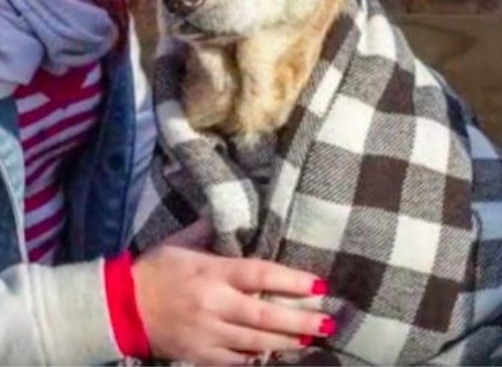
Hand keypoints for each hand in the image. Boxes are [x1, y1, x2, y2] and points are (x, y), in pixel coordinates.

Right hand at [133, 220, 333, 364]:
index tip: (319, 285)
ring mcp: (205, 333)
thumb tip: (235, 208)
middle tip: (327, 323)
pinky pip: (232, 361)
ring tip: (311, 340)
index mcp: (212, 273)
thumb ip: (210, 230)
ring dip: (285, 342)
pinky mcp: (196, 354)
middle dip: (299, 321)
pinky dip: (255, 359)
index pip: (261, 275)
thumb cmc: (154, 270)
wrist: (115, 307)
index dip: (292, 281)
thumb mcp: (181, 243)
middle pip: (264, 314)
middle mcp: (212, 304)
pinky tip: (274, 355)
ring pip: (254, 341)